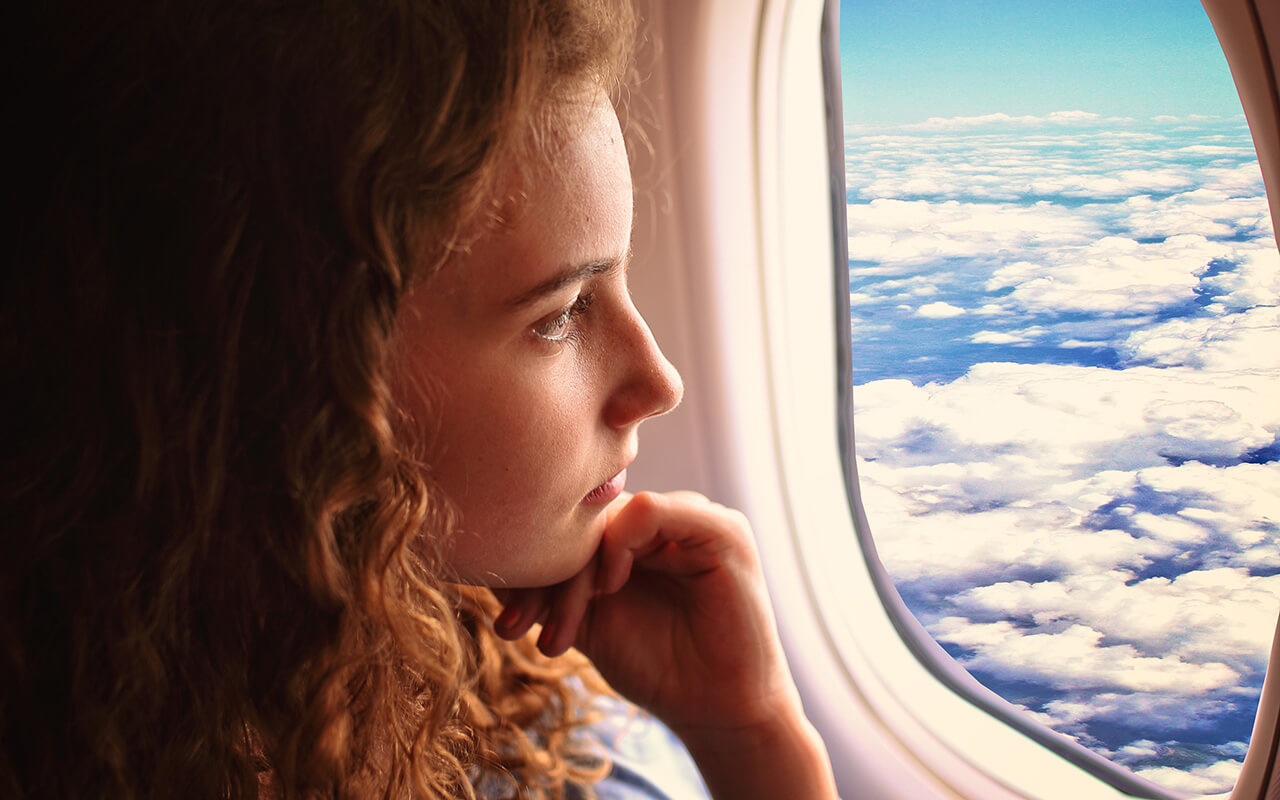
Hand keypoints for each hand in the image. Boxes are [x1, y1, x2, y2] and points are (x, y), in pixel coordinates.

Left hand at [493, 490, 799, 737]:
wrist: (718, 713)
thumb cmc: (659, 669)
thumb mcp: (588, 622)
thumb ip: (552, 590)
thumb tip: (490, 565)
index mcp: (636, 536)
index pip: (571, 528)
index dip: (532, 568)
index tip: (508, 622)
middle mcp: (665, 519)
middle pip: (583, 520)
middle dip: (544, 575)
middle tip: (516, 626)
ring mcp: (695, 520)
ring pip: (608, 517)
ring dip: (574, 572)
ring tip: (560, 630)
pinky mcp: (721, 531)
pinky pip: (651, 510)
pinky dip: (618, 546)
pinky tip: (609, 589)